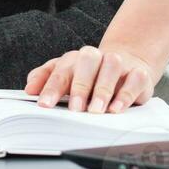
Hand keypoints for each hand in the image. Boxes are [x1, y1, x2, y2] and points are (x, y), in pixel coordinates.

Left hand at [25, 45, 158, 113]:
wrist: (126, 64)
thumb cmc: (90, 77)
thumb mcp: (67, 77)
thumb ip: (46, 81)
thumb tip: (29, 88)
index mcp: (75, 59)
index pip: (61, 70)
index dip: (51, 87)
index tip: (44, 105)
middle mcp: (96, 57)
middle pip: (87, 61)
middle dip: (80, 86)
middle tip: (75, 109)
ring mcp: (119, 63)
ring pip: (111, 66)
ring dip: (103, 89)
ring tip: (96, 110)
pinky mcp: (138, 73)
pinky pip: (135, 79)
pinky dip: (125, 94)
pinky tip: (116, 109)